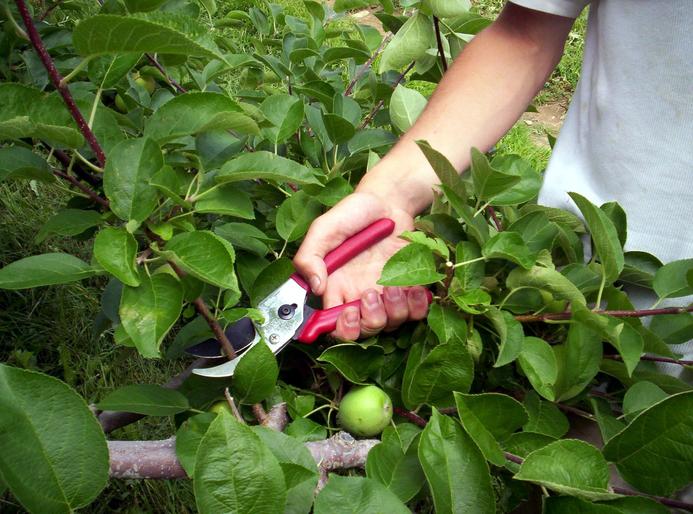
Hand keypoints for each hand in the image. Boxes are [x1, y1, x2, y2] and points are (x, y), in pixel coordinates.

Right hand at [293, 191, 429, 339]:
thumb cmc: (354, 213)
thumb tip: (315, 288)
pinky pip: (416, 313)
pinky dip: (416, 305)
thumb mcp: (324, 229)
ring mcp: (386, 294)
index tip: (348, 312)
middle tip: (371, 294)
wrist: (389, 201)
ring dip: (394, 310)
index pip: (334, 325)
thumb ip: (310, 256)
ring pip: (391, 324)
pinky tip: (412, 287)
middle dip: (370, 321)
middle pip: (365, 331)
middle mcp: (360, 296)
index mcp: (336, 287)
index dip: (342, 329)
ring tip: (392, 285)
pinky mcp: (409, 289)